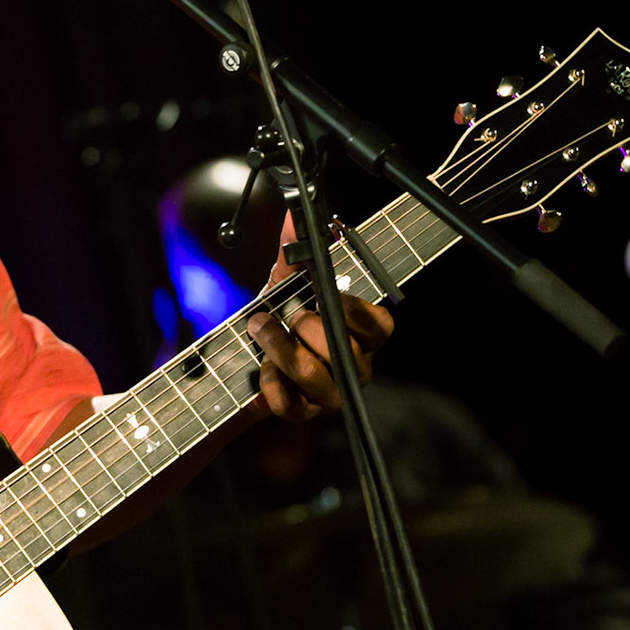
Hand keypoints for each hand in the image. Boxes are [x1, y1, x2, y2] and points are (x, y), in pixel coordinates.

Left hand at [245, 213, 393, 421]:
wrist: (249, 359)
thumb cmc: (281, 318)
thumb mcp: (287, 284)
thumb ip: (294, 252)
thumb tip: (293, 215)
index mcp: (362, 335)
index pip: (380, 326)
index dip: (356, 312)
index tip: (327, 296)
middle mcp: (353, 367)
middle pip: (346, 352)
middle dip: (310, 328)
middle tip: (290, 316)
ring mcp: (330, 395)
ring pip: (315, 377)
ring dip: (281, 349)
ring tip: (261, 330)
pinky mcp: (303, 414)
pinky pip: (290, 404)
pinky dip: (270, 382)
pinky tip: (261, 368)